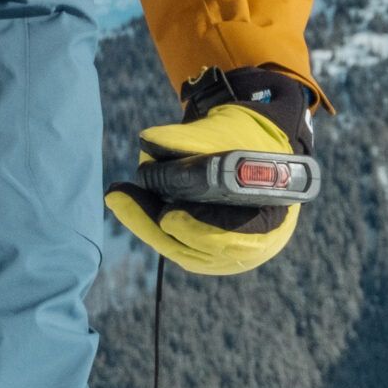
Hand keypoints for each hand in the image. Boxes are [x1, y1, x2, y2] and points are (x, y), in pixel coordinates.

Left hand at [107, 66, 316, 275]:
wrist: (254, 150)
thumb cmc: (249, 140)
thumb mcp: (228, 133)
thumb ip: (192, 139)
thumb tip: (149, 142)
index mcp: (269, 225)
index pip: (233, 240)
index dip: (199, 230)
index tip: (168, 216)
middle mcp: (247, 249)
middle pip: (193, 248)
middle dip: (154, 223)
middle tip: (121, 198)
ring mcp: (223, 255)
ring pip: (177, 247)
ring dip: (144, 221)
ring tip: (118, 195)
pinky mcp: (201, 251)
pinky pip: (172, 242)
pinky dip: (148, 222)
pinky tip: (127, 200)